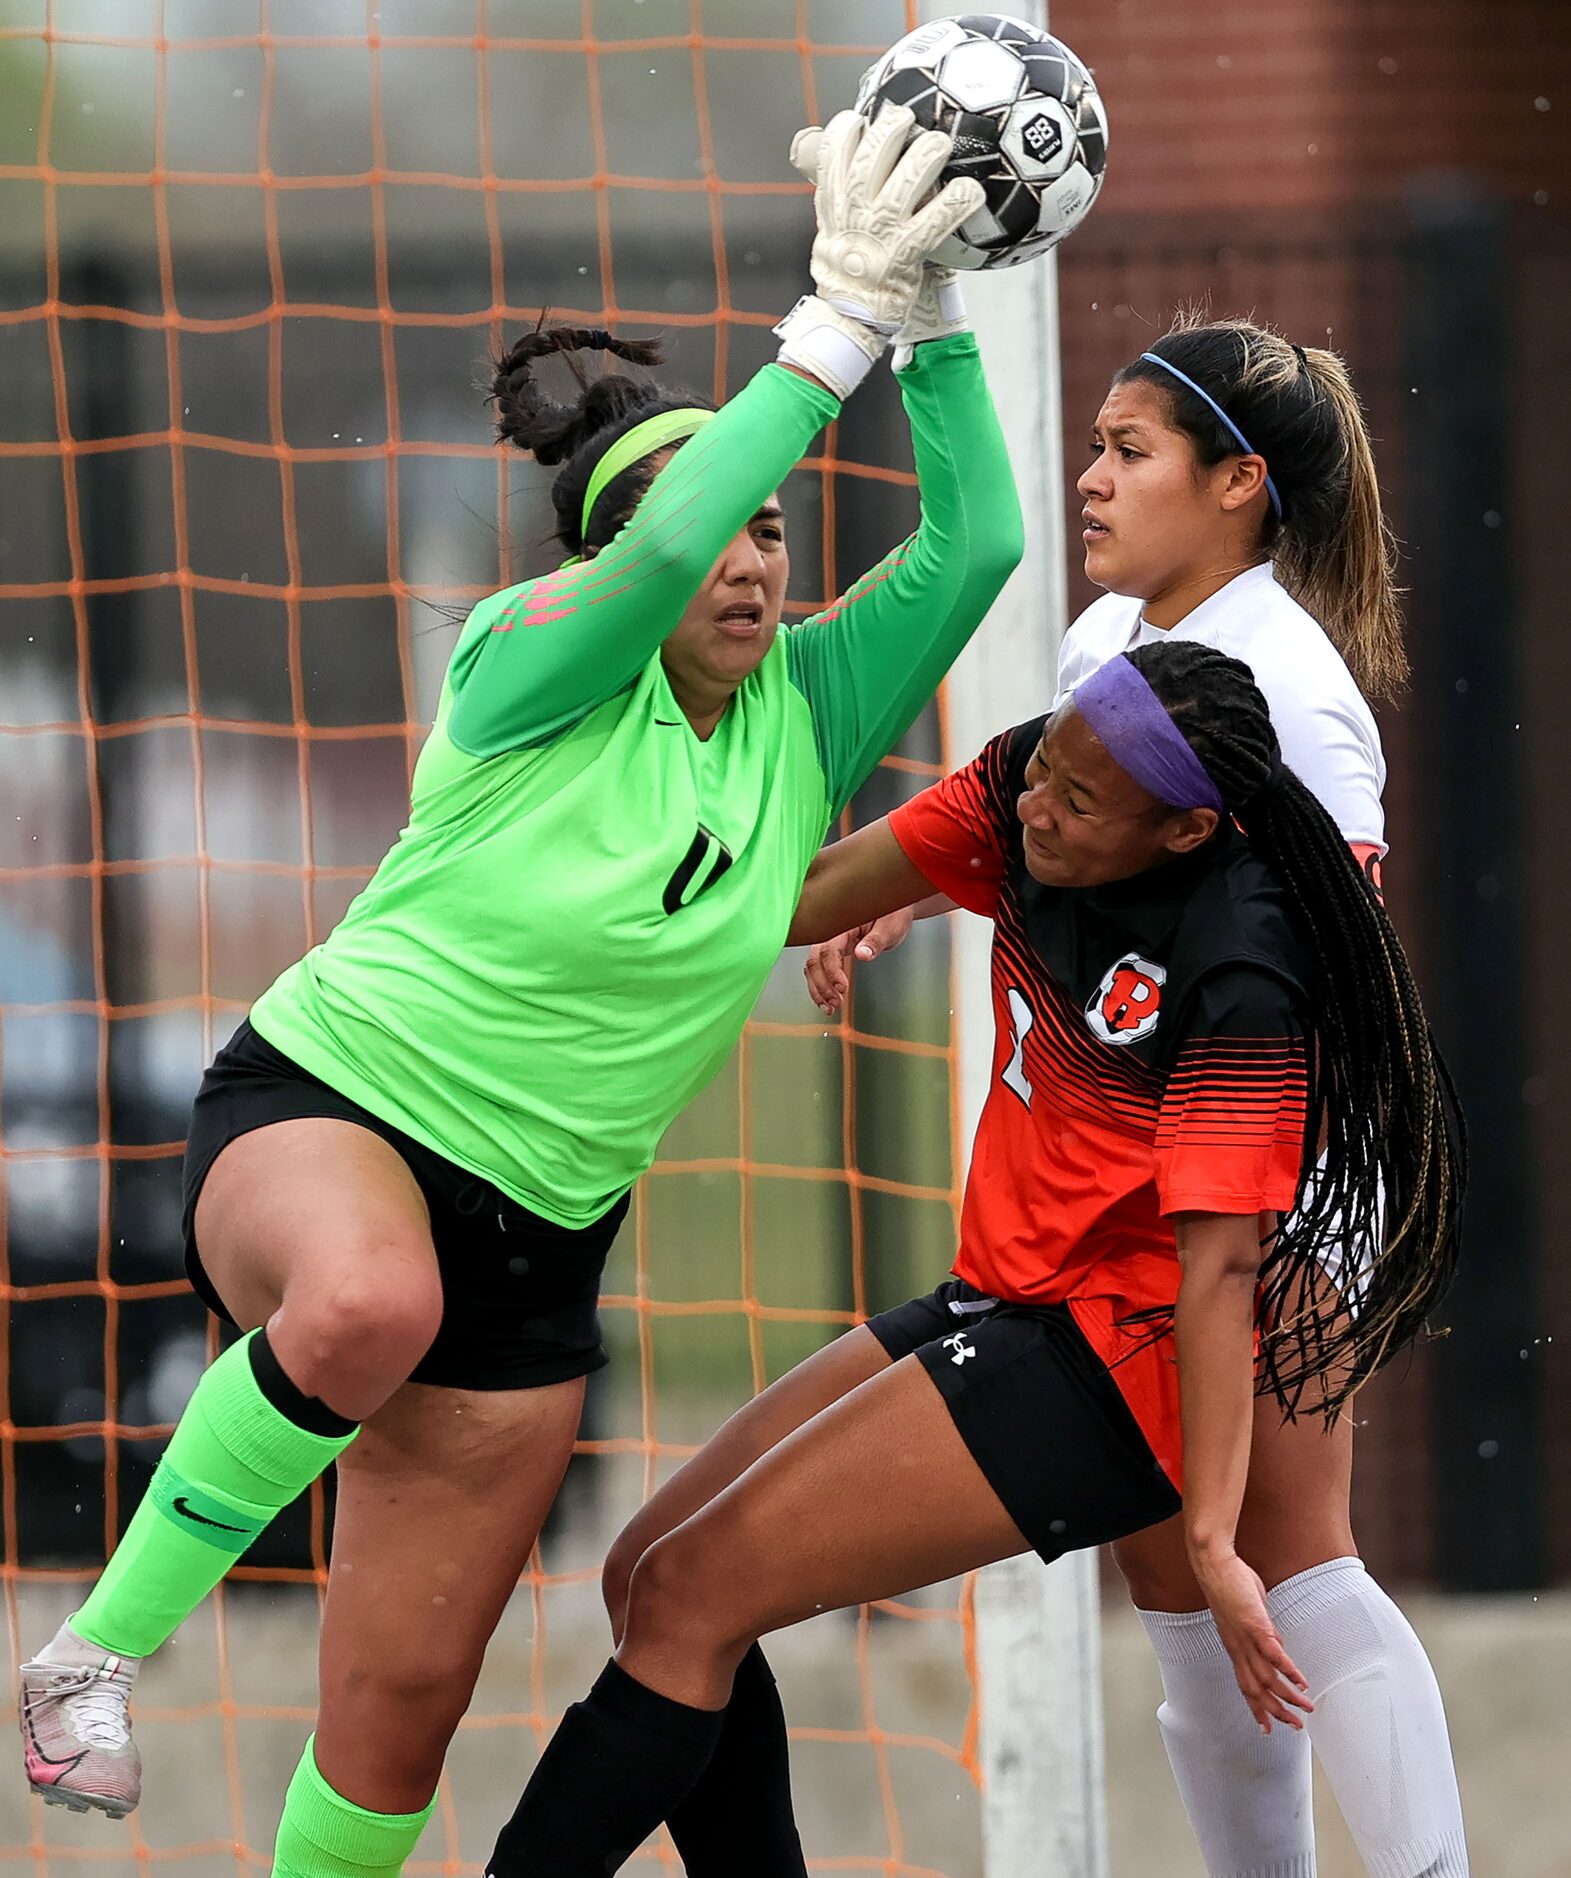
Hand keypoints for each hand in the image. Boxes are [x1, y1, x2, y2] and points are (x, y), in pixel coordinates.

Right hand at [776, 108, 983, 397]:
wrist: (848, 319)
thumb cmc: (846, 273)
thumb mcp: (828, 232)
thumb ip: (833, 198)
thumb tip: (827, 161)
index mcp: (834, 207)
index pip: (833, 156)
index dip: (846, 130)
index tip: (861, 118)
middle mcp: (855, 215)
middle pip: (871, 159)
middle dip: (891, 131)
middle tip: (910, 121)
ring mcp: (880, 234)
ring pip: (904, 184)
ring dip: (925, 157)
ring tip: (941, 144)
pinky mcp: (904, 255)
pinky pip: (934, 223)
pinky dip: (954, 204)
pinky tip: (971, 191)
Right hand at [805, 908, 915, 1014]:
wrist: (893, 908)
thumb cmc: (893, 913)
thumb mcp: (890, 927)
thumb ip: (876, 941)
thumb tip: (862, 954)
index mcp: (842, 923)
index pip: (828, 949)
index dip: (832, 971)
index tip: (843, 988)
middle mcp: (831, 932)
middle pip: (815, 961)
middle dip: (822, 985)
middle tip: (836, 1003)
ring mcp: (830, 942)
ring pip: (813, 967)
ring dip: (818, 989)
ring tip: (830, 1008)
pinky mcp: (833, 951)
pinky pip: (819, 969)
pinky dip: (820, 986)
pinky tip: (827, 1001)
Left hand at [1194, 1548, 1313, 1732]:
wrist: (1214, 1565)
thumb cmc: (1230, 1584)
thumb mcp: (1247, 1615)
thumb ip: (1262, 1633)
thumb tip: (1277, 1646)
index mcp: (1235, 1648)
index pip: (1245, 1686)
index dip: (1256, 1708)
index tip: (1266, 1728)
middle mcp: (1238, 1649)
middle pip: (1257, 1691)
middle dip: (1275, 1712)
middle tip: (1294, 1727)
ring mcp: (1246, 1639)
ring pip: (1268, 1678)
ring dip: (1288, 1696)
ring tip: (1306, 1708)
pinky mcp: (1256, 1626)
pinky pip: (1274, 1655)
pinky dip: (1288, 1671)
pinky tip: (1301, 1682)